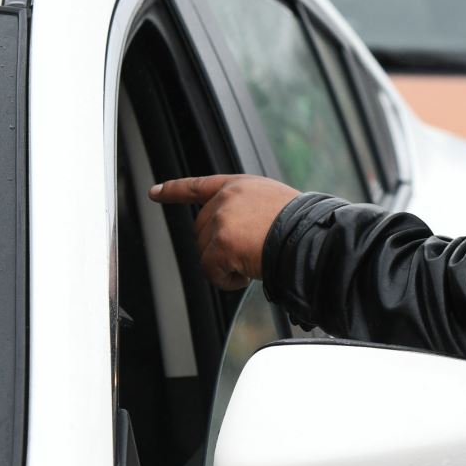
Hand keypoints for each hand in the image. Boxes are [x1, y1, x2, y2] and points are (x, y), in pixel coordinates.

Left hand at [149, 174, 299, 290]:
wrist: (310, 237)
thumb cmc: (302, 226)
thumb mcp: (273, 205)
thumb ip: (247, 211)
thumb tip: (235, 235)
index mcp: (239, 186)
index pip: (199, 186)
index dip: (174, 190)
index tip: (155, 192)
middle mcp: (226, 199)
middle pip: (201, 231)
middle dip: (218, 248)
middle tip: (247, 255)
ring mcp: (222, 220)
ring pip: (204, 253)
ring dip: (225, 265)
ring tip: (253, 263)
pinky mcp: (221, 243)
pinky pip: (211, 271)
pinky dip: (227, 280)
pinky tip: (246, 276)